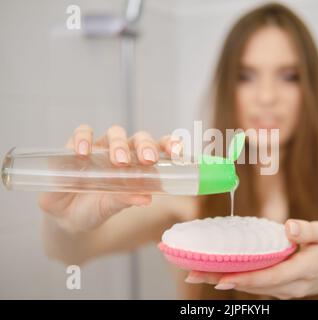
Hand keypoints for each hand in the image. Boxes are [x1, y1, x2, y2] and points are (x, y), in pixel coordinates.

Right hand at [38, 124, 181, 233]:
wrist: (67, 217)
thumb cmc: (96, 209)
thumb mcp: (111, 208)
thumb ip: (126, 200)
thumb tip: (146, 198)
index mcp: (137, 164)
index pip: (158, 147)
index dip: (169, 144)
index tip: (177, 151)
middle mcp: (121, 152)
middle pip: (138, 138)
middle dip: (145, 146)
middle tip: (146, 160)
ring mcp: (99, 148)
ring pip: (114, 133)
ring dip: (119, 144)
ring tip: (118, 162)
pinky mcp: (74, 148)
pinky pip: (81, 134)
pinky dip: (83, 139)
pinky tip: (83, 152)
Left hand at [185, 219, 317, 298]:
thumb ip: (309, 231)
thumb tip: (289, 227)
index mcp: (304, 270)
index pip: (271, 277)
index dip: (245, 278)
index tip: (222, 277)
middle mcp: (291, 286)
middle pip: (253, 284)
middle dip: (222, 279)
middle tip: (193, 271)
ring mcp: (284, 290)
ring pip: (250, 287)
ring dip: (222, 279)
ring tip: (196, 271)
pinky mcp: (278, 287)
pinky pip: (254, 284)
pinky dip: (234, 277)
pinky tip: (216, 271)